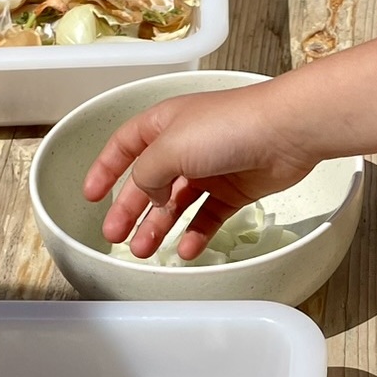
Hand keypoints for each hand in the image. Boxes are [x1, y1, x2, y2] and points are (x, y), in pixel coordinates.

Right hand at [83, 86, 321, 260]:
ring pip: (176, 203)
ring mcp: (212, 168)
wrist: (287, 132)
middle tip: (114, 237)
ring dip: (158, 226)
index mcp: (165, 124)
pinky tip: (185, 250)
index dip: (105, 169)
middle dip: (129, 209)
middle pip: (148, 181)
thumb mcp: (171, 147)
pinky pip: (208, 216)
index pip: (124, 145)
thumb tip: (147, 193)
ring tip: (143, 252)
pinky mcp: (236, 189)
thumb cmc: (230, 126)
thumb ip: (147, 173)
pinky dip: (196, 234)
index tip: (90, 195)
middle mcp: (186, 144)